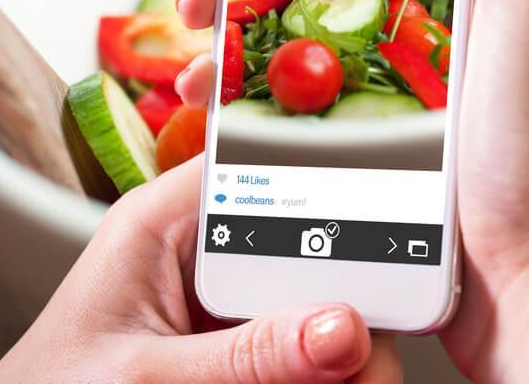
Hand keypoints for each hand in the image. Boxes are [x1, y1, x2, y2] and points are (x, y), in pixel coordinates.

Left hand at [0, 160, 401, 382]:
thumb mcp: (144, 377)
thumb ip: (244, 357)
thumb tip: (341, 329)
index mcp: (164, 222)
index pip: (259, 167)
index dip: (326, 182)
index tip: (383, 224)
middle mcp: (206, 256)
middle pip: (309, 243)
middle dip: (346, 293)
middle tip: (367, 345)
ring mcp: (230, 307)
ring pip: (320, 303)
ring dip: (346, 348)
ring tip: (357, 379)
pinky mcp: (244, 349)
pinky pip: (307, 350)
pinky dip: (329, 372)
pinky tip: (335, 383)